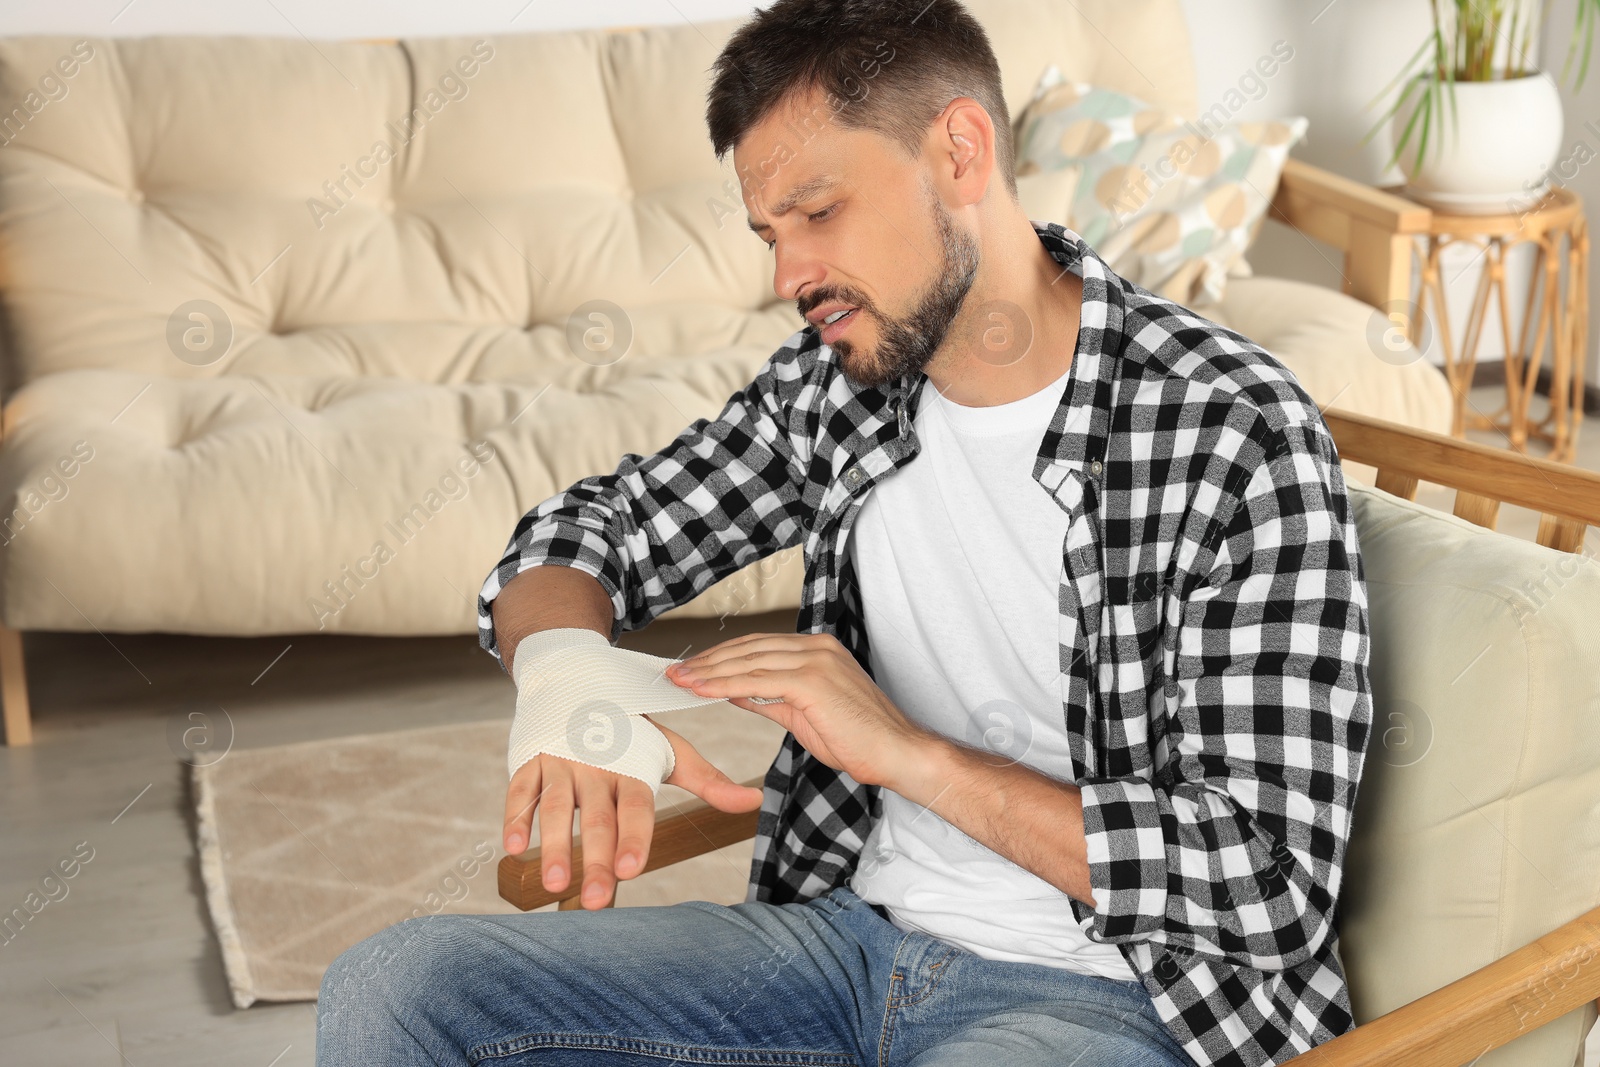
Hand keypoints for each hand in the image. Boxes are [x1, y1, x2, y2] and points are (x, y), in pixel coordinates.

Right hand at [501, 719, 761, 908]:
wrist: (579, 674)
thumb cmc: (631, 727)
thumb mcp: (670, 749)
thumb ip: (708, 780)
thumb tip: (754, 802)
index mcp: (632, 764)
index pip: (636, 806)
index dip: (633, 837)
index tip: (630, 870)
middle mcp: (596, 764)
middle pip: (597, 817)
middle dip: (595, 859)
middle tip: (596, 901)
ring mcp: (560, 761)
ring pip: (555, 808)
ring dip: (554, 845)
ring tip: (555, 883)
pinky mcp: (529, 760)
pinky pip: (519, 790)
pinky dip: (515, 817)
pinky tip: (514, 848)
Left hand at [664, 632, 929, 788]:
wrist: (897, 753)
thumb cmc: (858, 739)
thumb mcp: (803, 714)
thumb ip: (769, 698)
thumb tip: (734, 691)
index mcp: (817, 650)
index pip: (757, 647)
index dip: (720, 657)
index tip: (690, 669)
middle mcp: (816, 647)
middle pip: (748, 649)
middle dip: (707, 661)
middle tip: (673, 672)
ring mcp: (815, 660)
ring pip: (748, 662)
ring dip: (708, 672)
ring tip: (678, 680)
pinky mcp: (813, 681)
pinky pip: (758, 681)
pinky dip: (725, 685)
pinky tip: (702, 691)